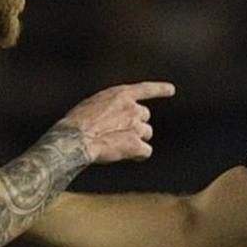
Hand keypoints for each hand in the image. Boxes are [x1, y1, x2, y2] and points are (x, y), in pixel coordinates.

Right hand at [60, 81, 175, 162]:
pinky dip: (139, 154)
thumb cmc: (76, 122)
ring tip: (118, 144)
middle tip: (119, 132)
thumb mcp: (93, 104)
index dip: (159, 89)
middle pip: (145, 116)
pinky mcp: (136, 145)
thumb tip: (114, 119)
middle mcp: (132, 109)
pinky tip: (128, 156)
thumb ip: (109, 107)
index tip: (171, 90)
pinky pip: (146, 151)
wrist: (75, 138)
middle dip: (136, 123)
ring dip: (137, 139)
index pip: (145, 89)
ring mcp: (136, 127)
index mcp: (120, 95)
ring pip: (146, 133)